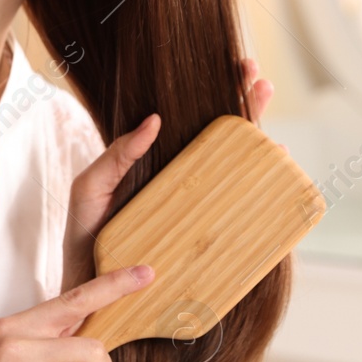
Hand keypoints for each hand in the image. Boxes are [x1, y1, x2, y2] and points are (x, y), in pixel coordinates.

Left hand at [59, 58, 275, 292]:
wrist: (91, 297)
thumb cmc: (86, 239)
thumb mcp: (91, 190)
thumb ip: (115, 156)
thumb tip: (154, 120)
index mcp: (157, 164)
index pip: (191, 120)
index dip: (216, 91)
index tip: (238, 65)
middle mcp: (183, 182)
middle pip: (222, 137)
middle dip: (245, 105)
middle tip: (260, 79)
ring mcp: (198, 208)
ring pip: (237, 168)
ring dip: (258, 139)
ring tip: (268, 118)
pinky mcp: (207, 237)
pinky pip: (241, 210)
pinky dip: (264, 188)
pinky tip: (274, 167)